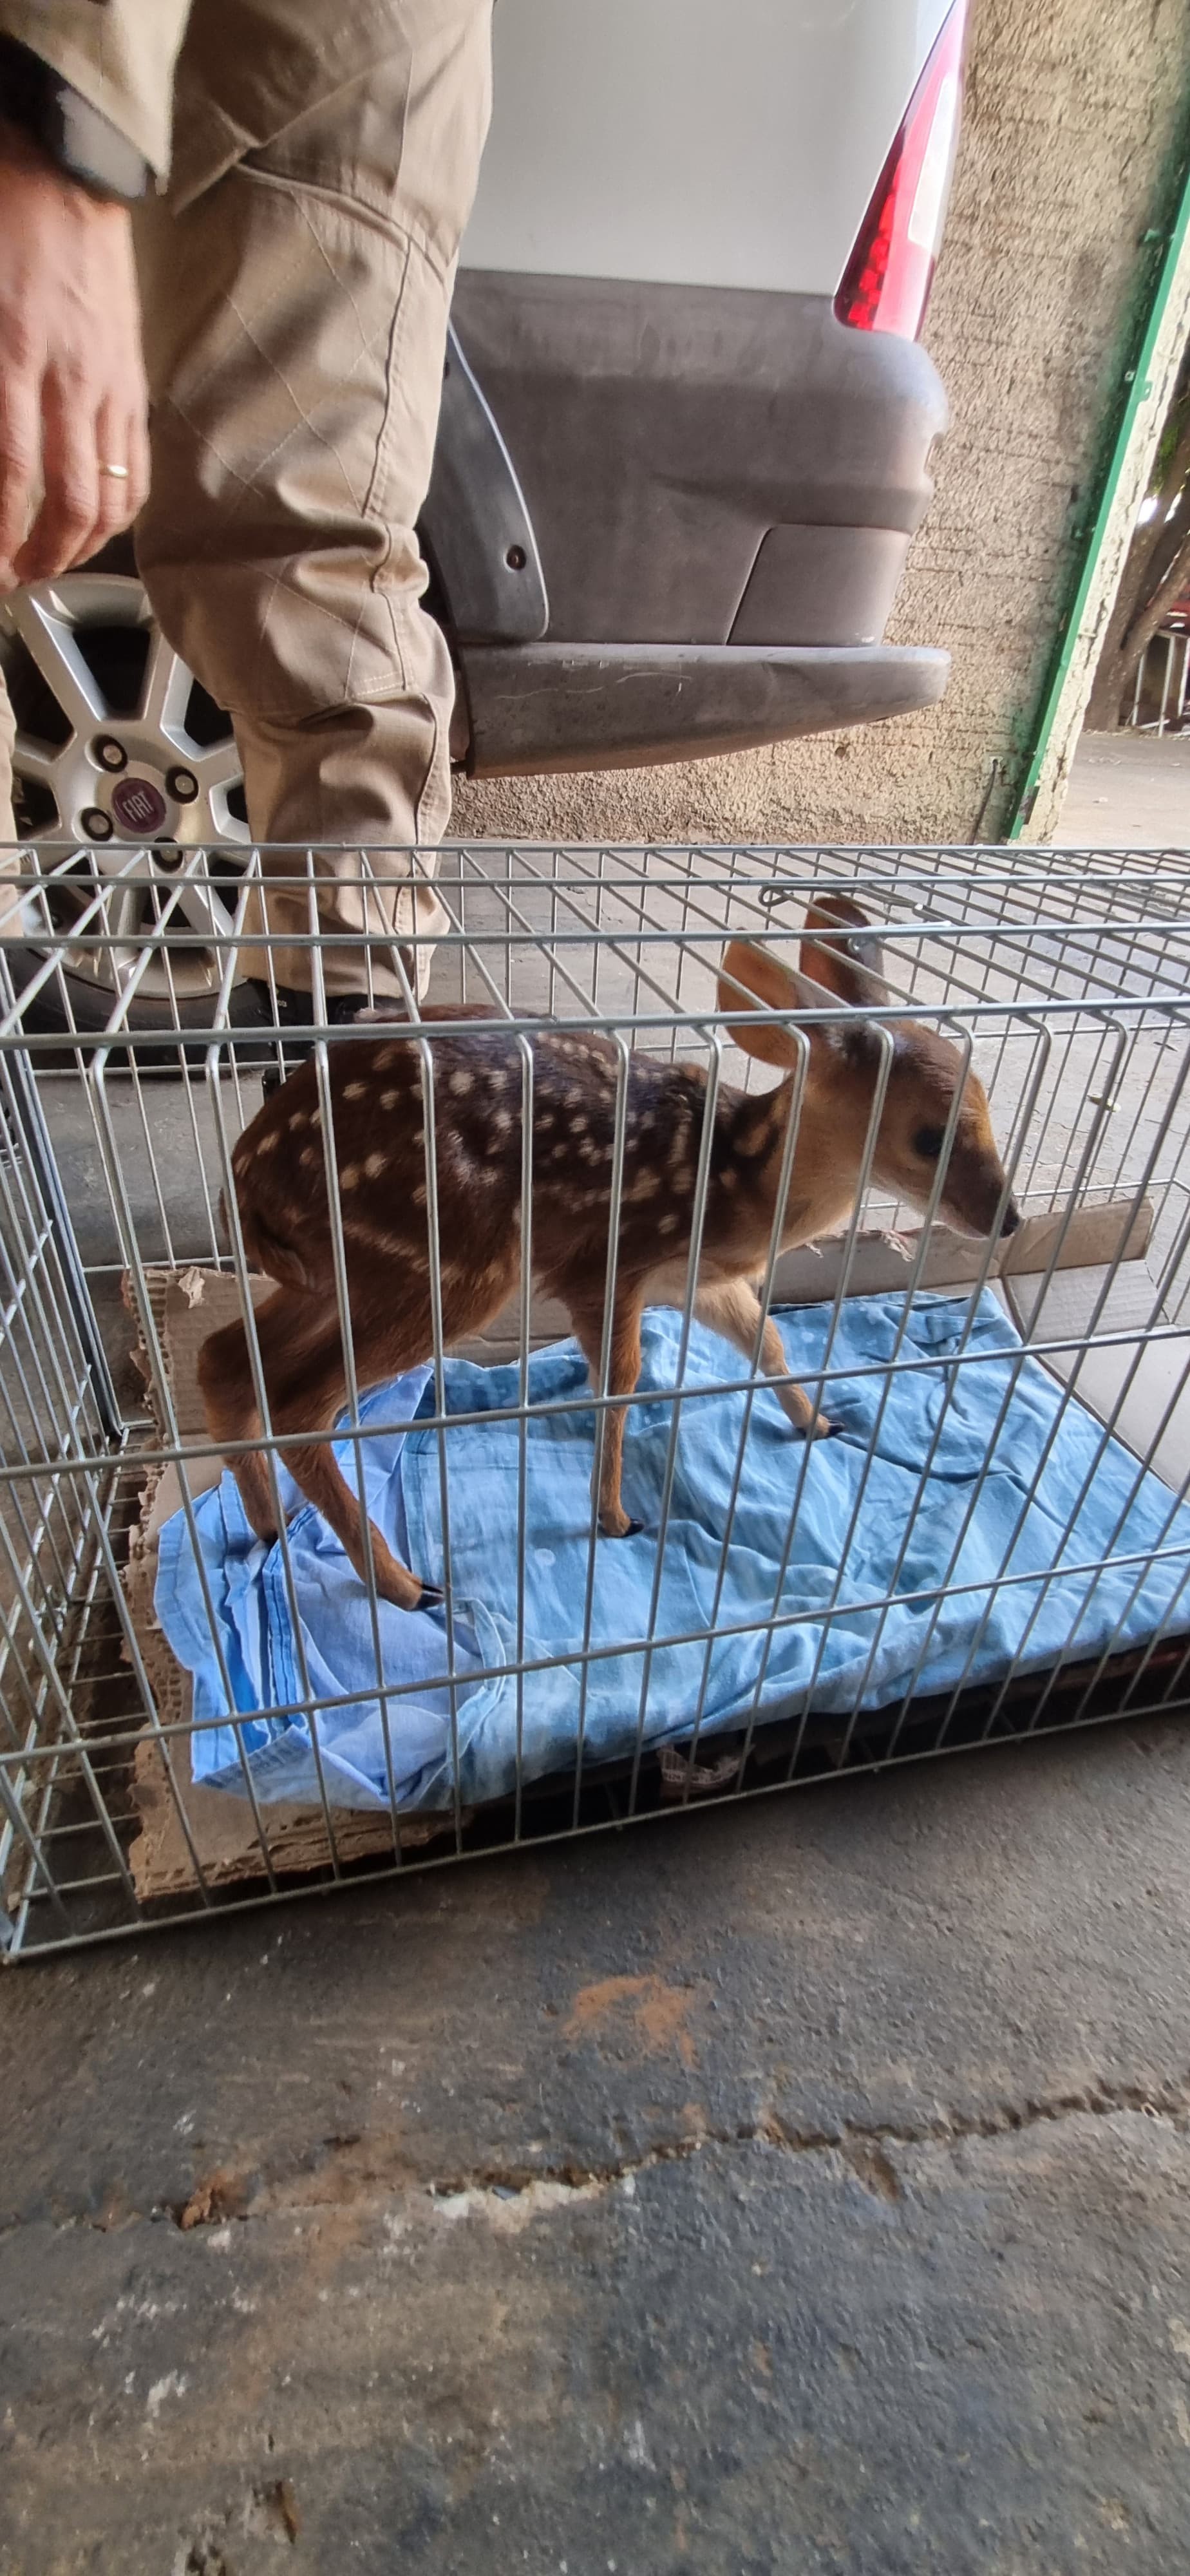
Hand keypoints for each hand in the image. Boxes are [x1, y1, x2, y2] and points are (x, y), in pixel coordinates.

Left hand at [0, 121, 148, 591]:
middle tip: (10, 579)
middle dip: (38, 559)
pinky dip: (117, 510)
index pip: (10, 475)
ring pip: (110, 496)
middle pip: (69, 503)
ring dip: (78, 547)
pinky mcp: (131, 378)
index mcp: (15, 353)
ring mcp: (109, 382)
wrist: (62, 161)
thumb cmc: (2, 216)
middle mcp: (70, 378)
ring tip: (48, 565)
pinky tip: (94, 523)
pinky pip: (135, 467)